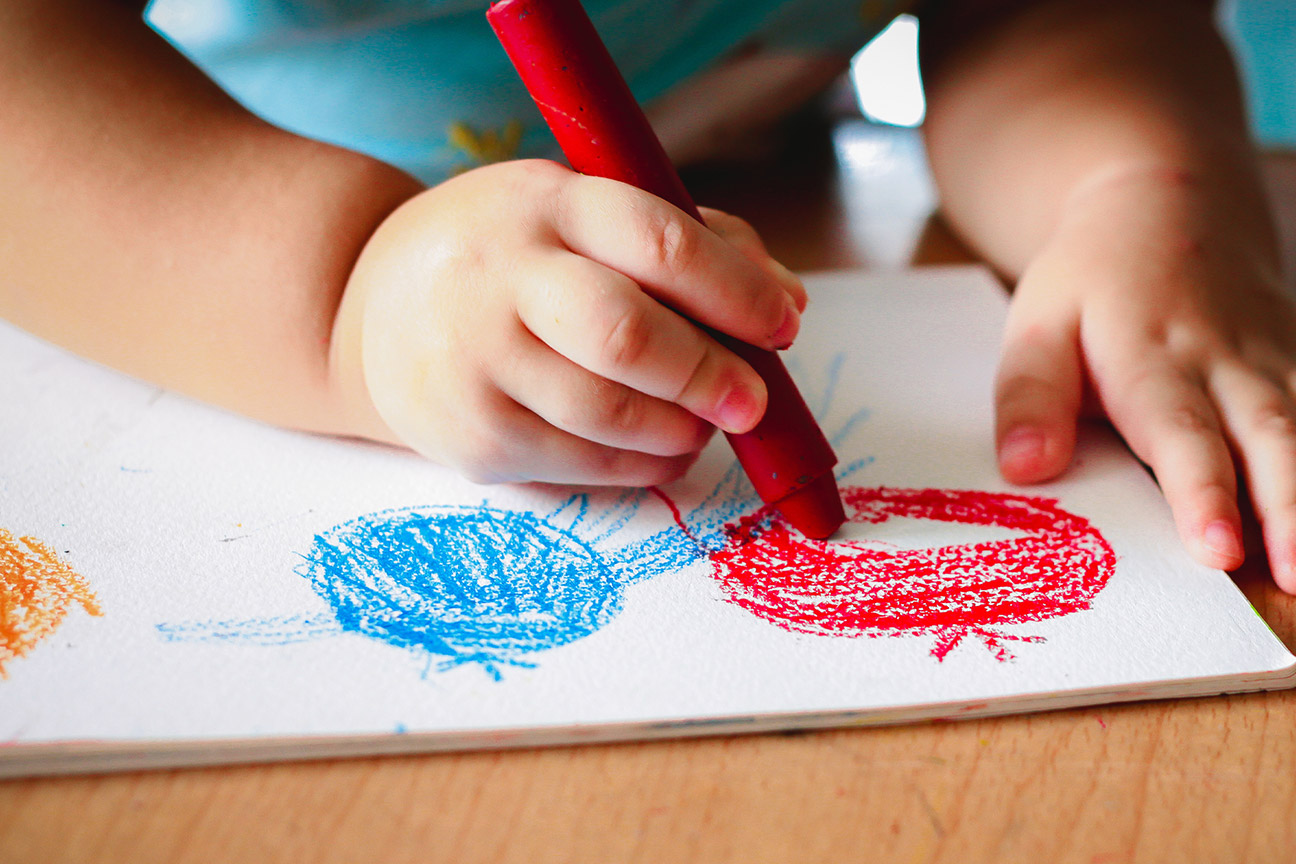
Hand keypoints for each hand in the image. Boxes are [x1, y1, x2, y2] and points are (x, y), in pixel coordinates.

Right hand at [330, 159, 805, 485]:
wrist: (370, 306)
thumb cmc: (514, 256)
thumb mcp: (586, 214)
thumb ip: (694, 243)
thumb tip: (786, 302)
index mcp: (548, 203)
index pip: (659, 241)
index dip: (736, 291)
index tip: (782, 323)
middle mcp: (501, 276)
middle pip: (627, 337)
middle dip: (709, 376)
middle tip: (752, 402)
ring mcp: (474, 360)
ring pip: (606, 414)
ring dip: (681, 430)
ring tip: (704, 424)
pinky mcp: (467, 435)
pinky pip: (579, 465)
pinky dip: (640, 465)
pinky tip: (659, 448)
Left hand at [991, 166, 1295, 595]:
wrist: (1163, 203)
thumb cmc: (1090, 281)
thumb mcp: (1034, 325)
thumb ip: (1027, 395)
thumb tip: (1024, 470)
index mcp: (1153, 360)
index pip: (1179, 433)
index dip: (1202, 492)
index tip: (1221, 551)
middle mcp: (1231, 365)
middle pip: (1274, 438)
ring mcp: (1288, 365)